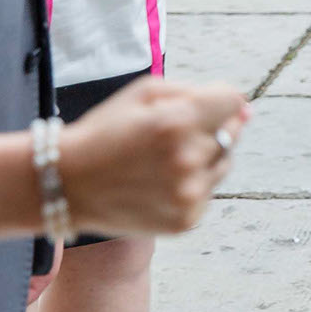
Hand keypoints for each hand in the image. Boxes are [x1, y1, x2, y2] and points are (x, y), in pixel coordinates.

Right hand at [60, 77, 247, 235]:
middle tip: (171, 135)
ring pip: (223, 163)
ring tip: (162, 160)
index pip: (232, 101)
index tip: (197, 108)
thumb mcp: (145, 92)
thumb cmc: (107, 130)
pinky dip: (193, 184)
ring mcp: (188, 194)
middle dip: (209, 127)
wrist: (67, 184)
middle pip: (231, 132)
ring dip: (204, 156)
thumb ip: (197, 92)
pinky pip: (208, 192)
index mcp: (178, 121)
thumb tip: (243, 107)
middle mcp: (188, 159)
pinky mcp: (186, 220)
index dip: (216, 100)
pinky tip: (159, 183)